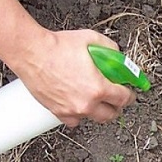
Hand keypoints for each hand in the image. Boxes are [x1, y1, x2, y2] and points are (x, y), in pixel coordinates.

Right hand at [10, 29, 136, 126]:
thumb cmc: (57, 46)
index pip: (124, 99)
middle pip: (111, 114)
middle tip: (116, 98)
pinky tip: (79, 105)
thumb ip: (109, 49)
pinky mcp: (58, 112)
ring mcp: (72, 110)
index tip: (129, 92)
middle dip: (117, 106)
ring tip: (98, 101)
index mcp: (98, 88)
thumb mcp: (91, 39)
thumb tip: (118, 56)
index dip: (130, 95)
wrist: (31, 52)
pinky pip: (74, 121)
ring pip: (94, 118)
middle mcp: (87, 103)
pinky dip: (79, 115)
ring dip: (99, 111)